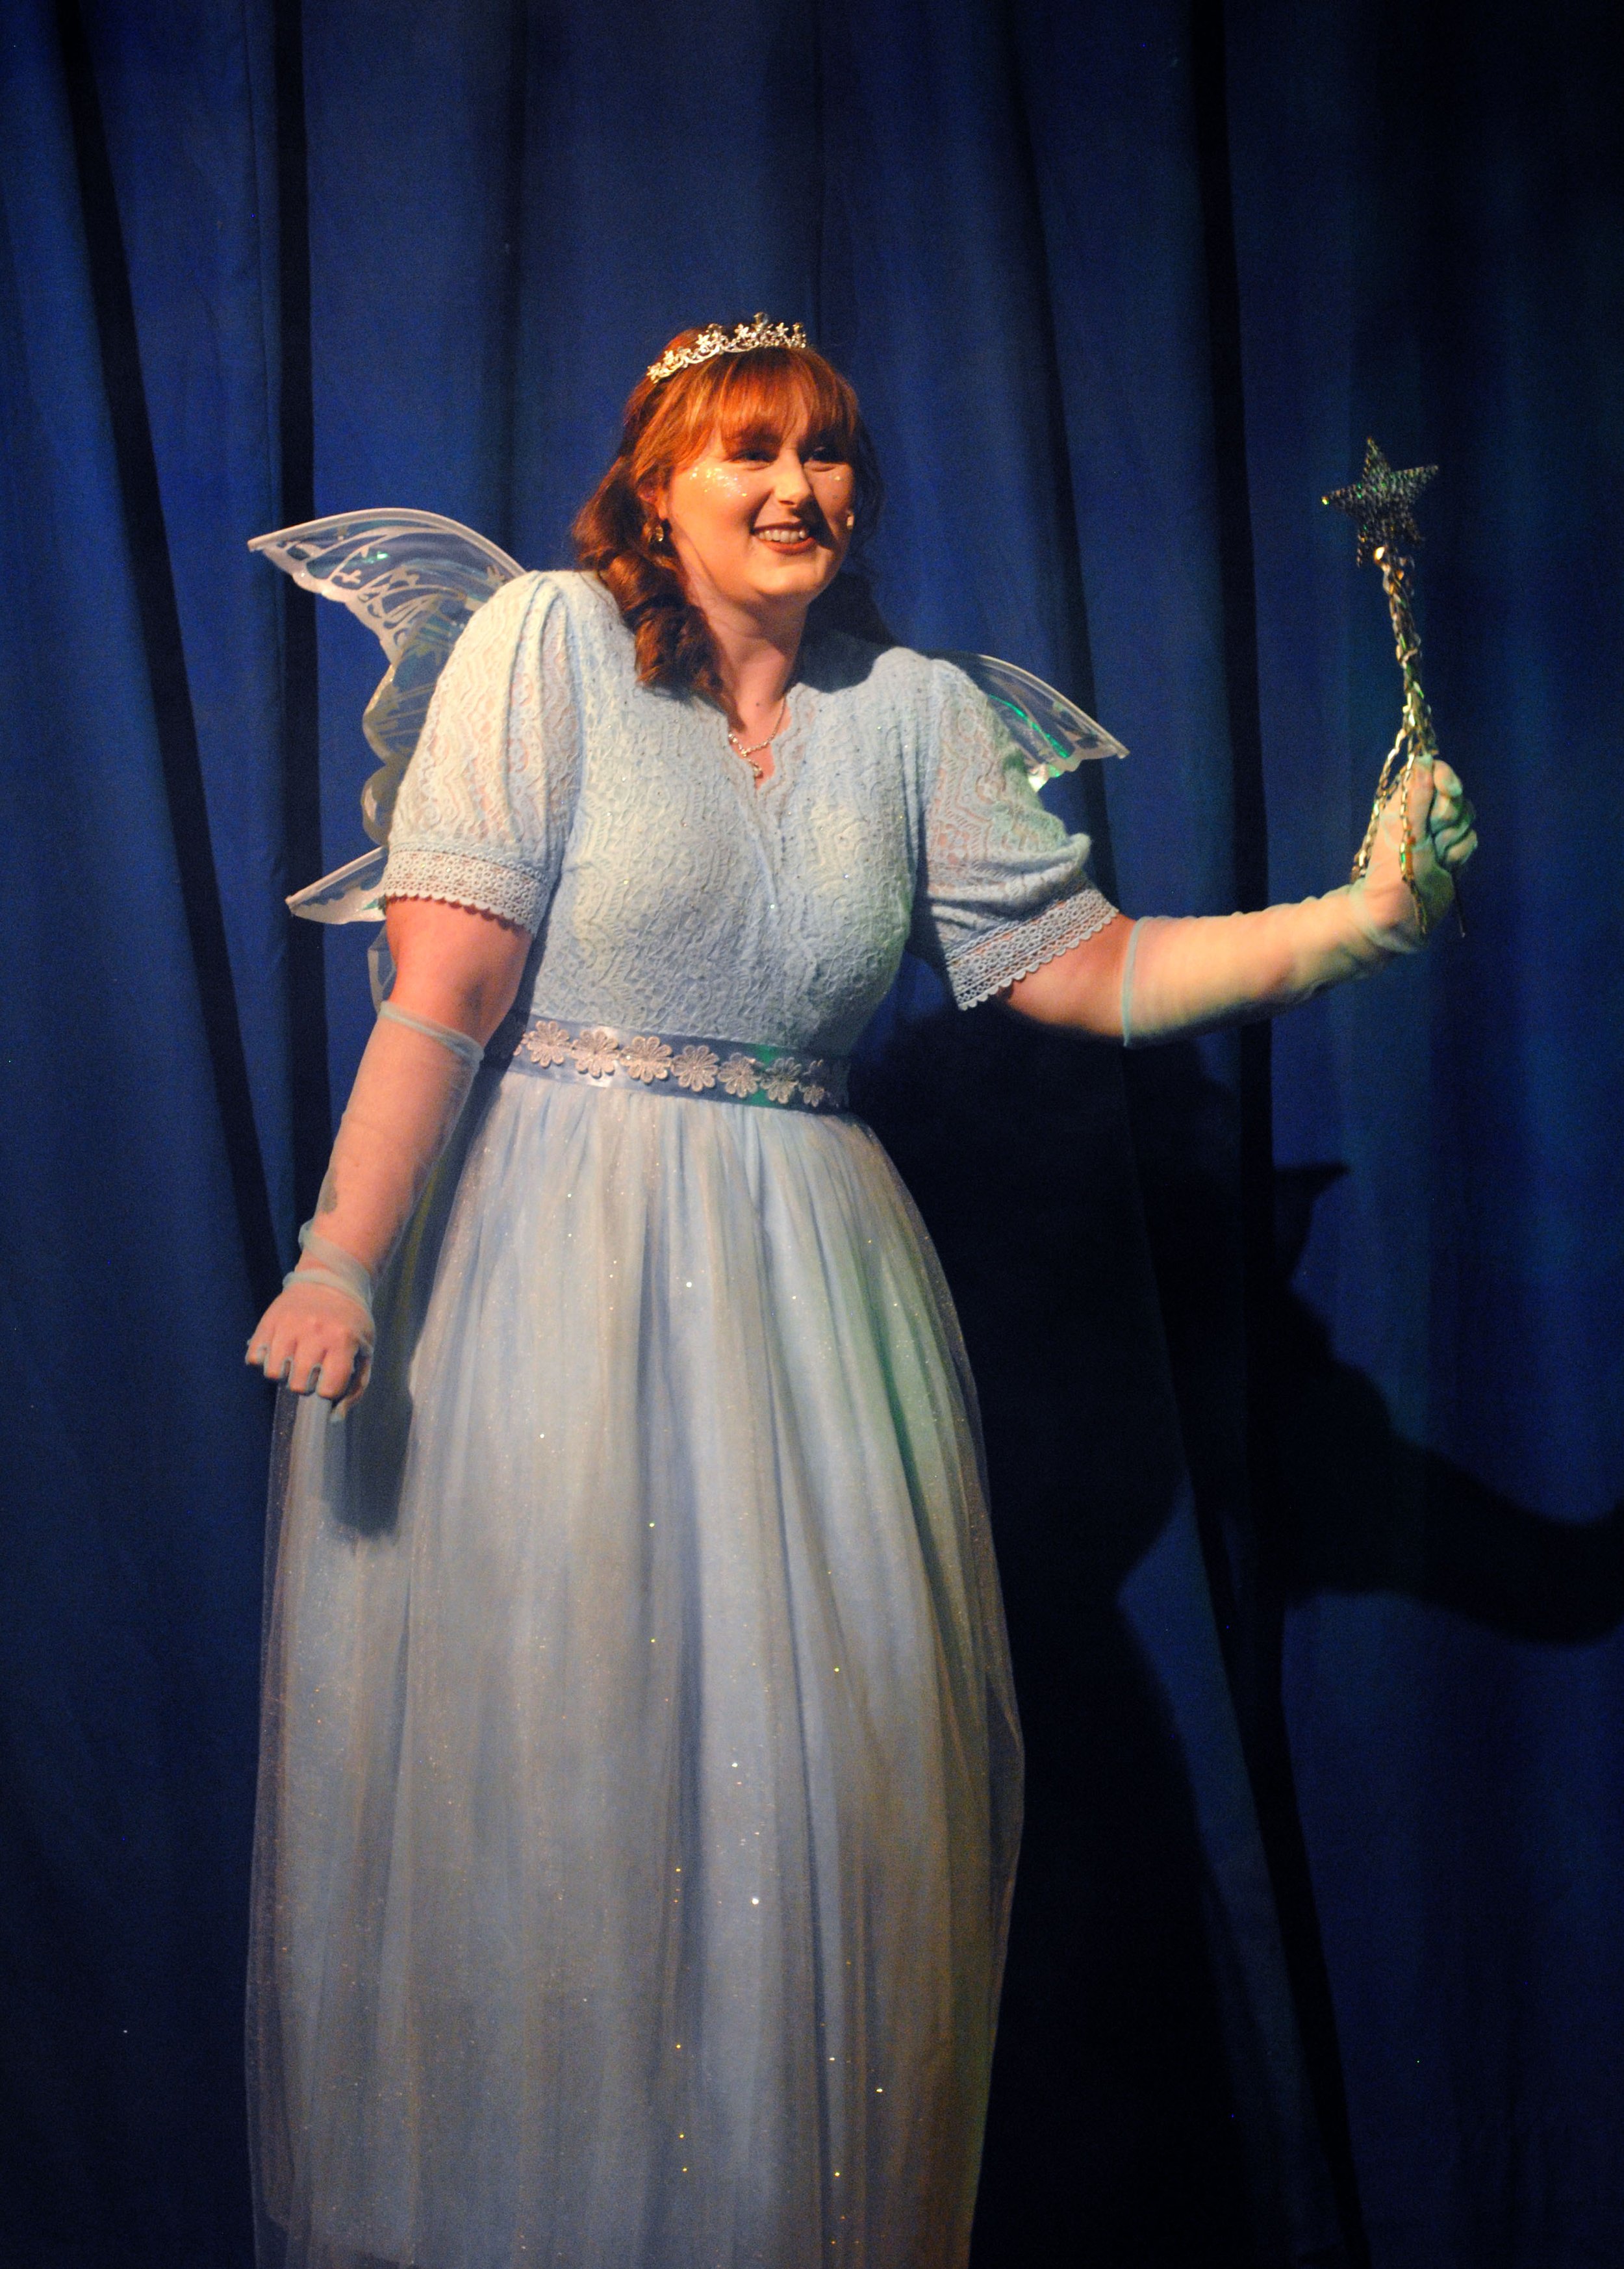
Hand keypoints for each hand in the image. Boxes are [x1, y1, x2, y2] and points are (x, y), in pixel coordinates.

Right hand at [247, 1275, 373, 1415]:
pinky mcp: (268, 1321)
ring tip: (293, 1362)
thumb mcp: (364, 1350)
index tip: (329, 1381)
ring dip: (283, 1375)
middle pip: (299, 1385)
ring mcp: (289, 1326)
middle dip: (305, 1385)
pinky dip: (264, 1361)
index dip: (328, 1390)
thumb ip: (356, 1387)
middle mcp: (314, 1333)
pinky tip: (278, 1352)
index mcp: (342, 1341)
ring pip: (274, 1373)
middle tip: (310, 1370)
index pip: (328, 1389)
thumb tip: (336, 1418)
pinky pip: (255, 1358)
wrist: (330, 1281)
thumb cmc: (350, 1322)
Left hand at [1351, 756, 1477, 950]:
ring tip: (1435, 858)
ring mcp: (1441, 833)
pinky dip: (1459, 855)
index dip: (1446, 779)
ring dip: (1453, 841)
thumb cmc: (1393, 871)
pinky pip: (1471, 840)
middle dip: (1447, 819)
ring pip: (1467, 820)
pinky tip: (1446, 867)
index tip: (1450, 791)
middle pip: (1457, 797)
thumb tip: (1423, 759)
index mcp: (1405, 803)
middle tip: (1430, 839)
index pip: (1435, 772)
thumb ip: (1416, 796)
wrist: (1398, 915)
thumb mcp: (1404, 830)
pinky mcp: (1454, 851)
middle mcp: (1424, 813)